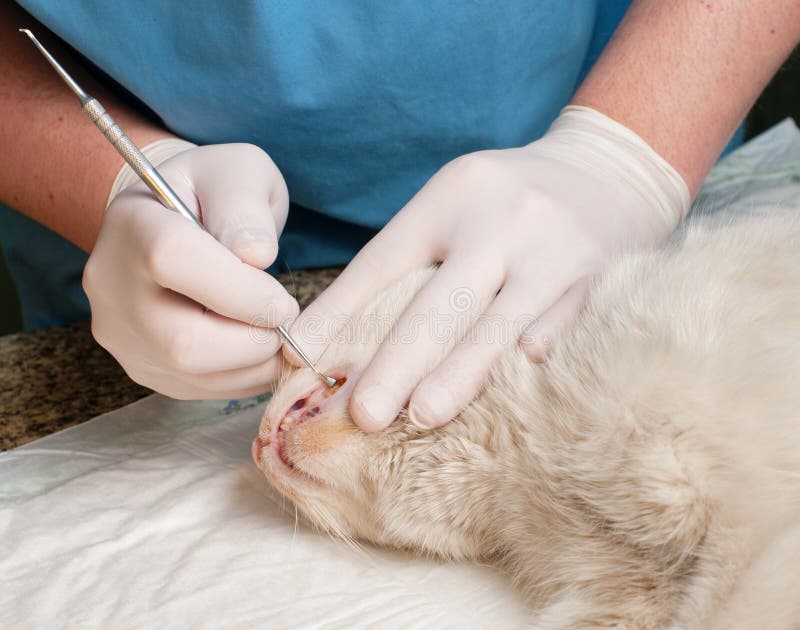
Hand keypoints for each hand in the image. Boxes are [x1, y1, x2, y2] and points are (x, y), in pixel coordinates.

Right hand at [83, 140, 298, 398]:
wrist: (176, 221)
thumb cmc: (213, 193)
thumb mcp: (238, 174)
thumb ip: (246, 208)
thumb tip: (255, 255)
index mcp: (132, 223)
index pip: (173, 261)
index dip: (241, 290)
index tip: (282, 298)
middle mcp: (111, 285)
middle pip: (182, 339)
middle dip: (254, 338)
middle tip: (285, 318)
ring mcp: (121, 333)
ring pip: (192, 372)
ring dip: (255, 362)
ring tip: (277, 331)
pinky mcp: (142, 367)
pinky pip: (198, 388)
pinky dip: (243, 377)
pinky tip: (259, 348)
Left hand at [286, 106, 689, 430]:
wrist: (610, 167)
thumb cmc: (509, 200)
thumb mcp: (454, 206)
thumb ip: (406, 261)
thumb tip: (338, 339)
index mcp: (449, 200)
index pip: (381, 264)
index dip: (337, 314)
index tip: (298, 359)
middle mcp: (498, 222)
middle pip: (438, 302)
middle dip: (396, 362)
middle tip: (361, 415)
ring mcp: (551, 251)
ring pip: (498, 324)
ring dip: (459, 375)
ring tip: (422, 416)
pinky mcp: (598, 277)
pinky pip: (563, 326)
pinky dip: (534, 358)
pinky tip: (513, 392)